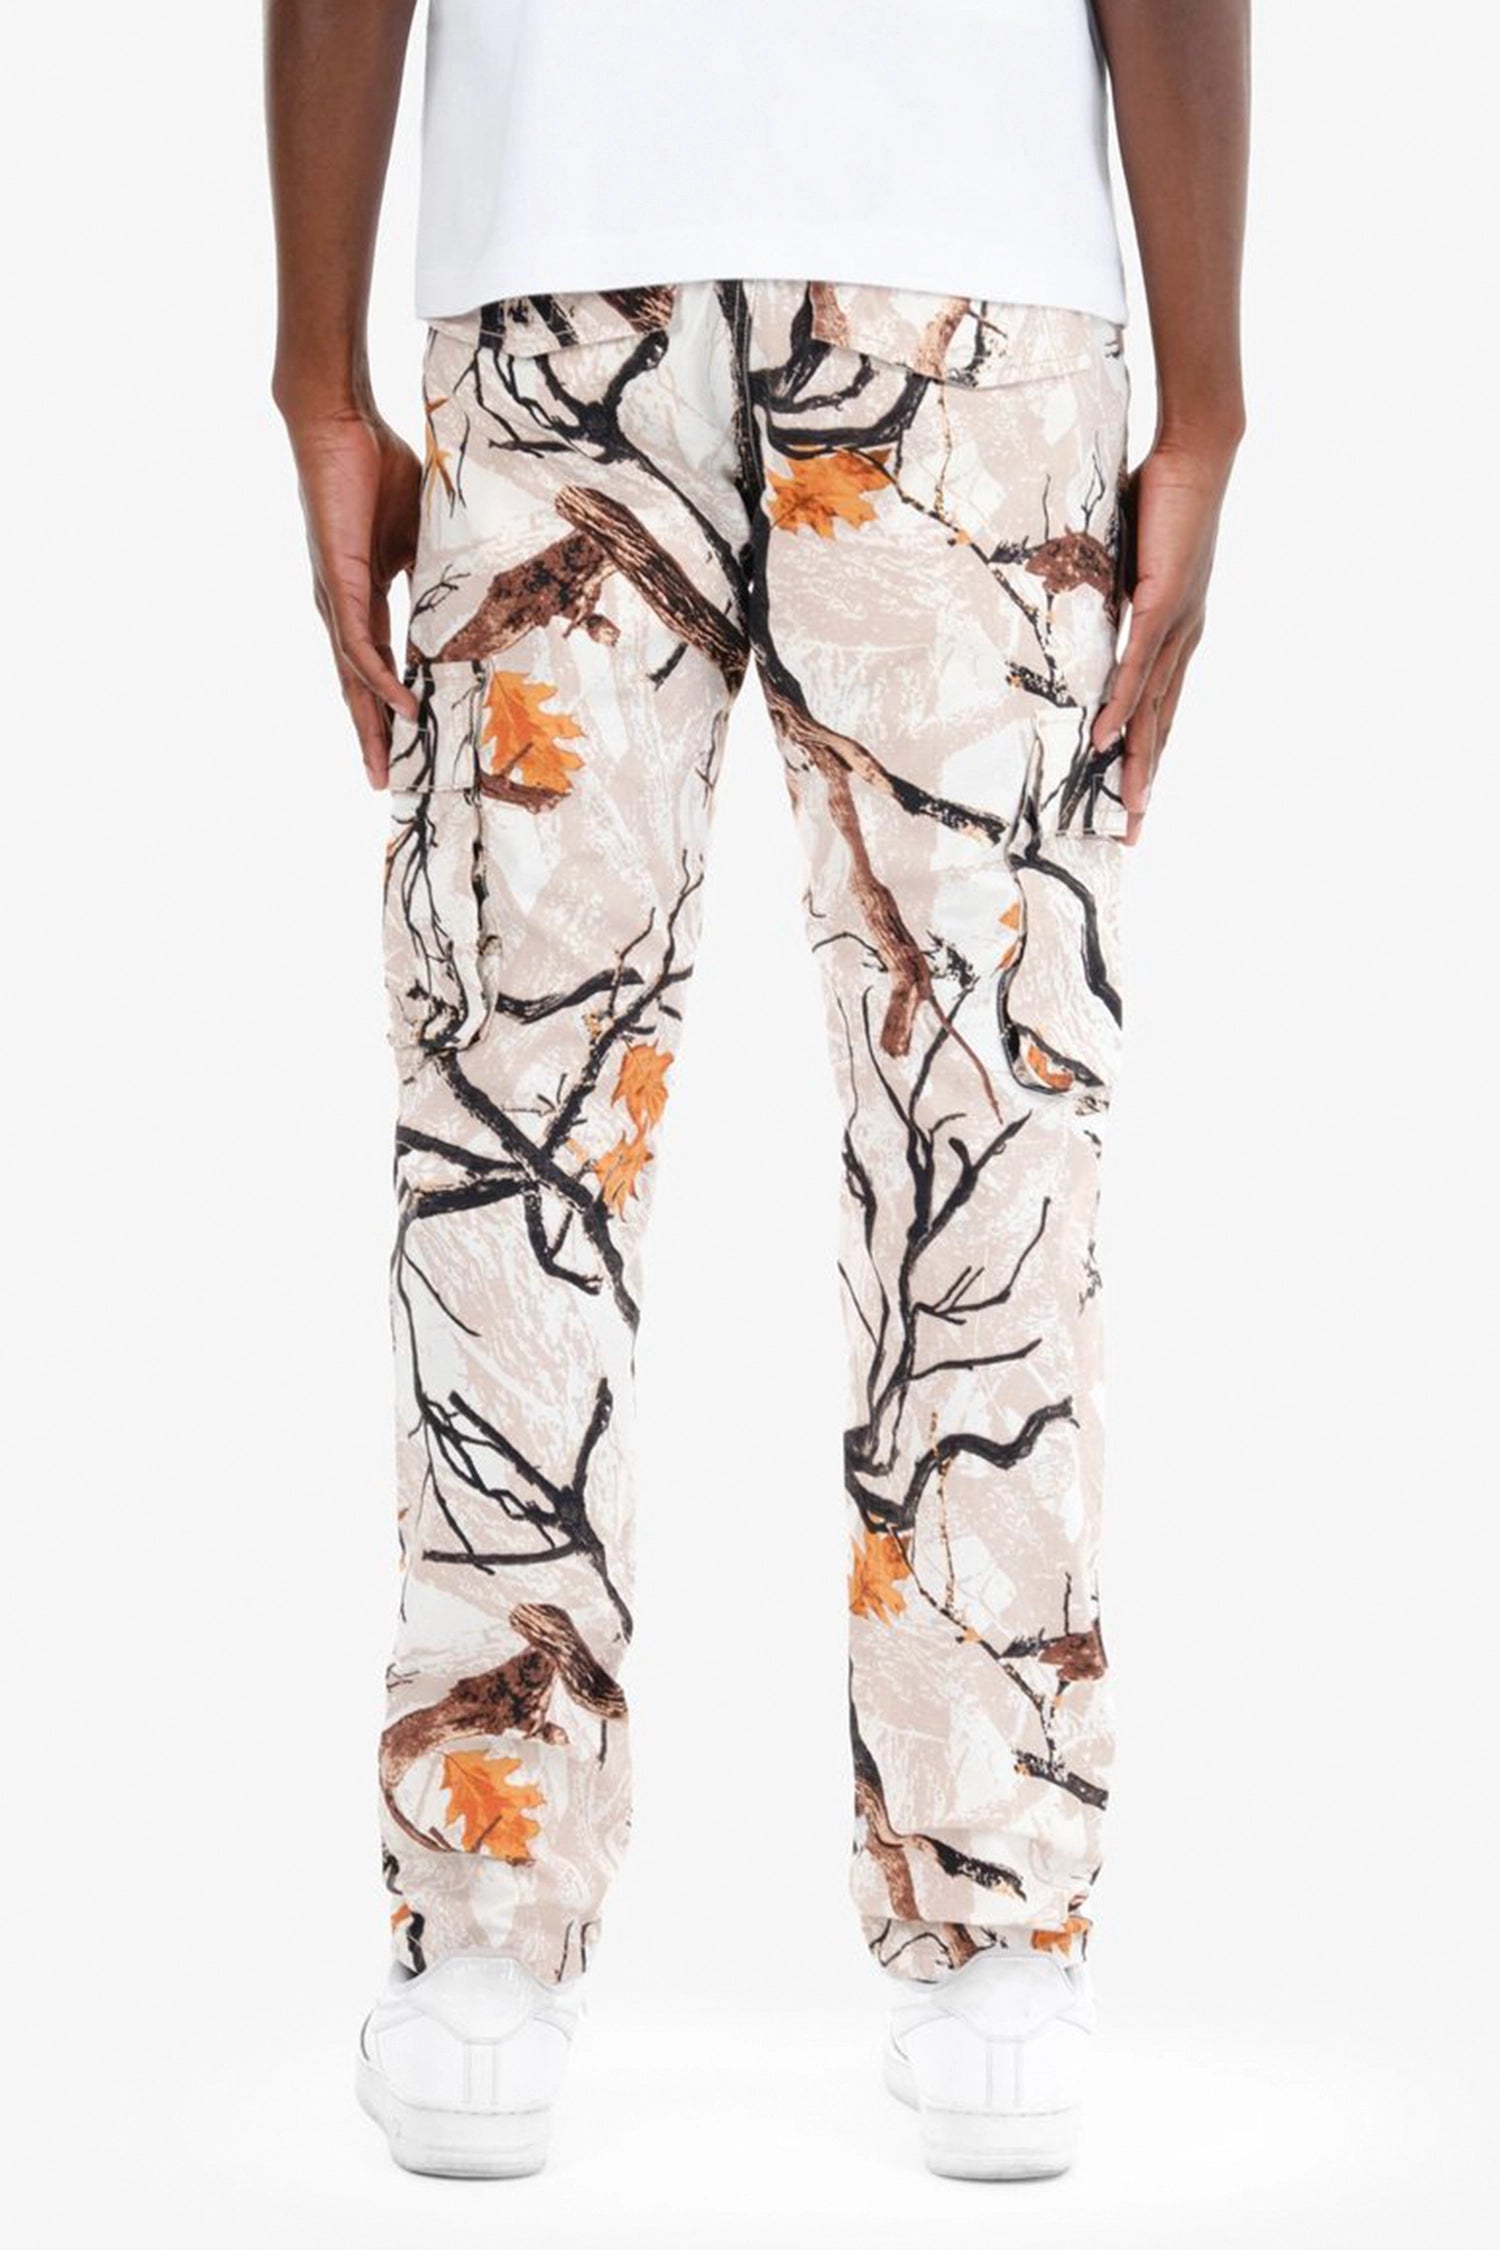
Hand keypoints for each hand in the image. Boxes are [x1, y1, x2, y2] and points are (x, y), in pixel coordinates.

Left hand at [283, 403, 421, 787]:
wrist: (338, 421)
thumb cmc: (376, 466)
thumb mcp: (418, 533)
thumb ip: (434, 571)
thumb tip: (469, 595)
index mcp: (361, 594)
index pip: (373, 663)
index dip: (384, 704)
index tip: (404, 741)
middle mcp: (341, 604)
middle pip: (354, 685)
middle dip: (367, 734)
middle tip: (379, 780)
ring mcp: (336, 596)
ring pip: (351, 677)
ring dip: (367, 723)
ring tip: (382, 764)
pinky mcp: (337, 581)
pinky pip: (358, 645)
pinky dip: (378, 680)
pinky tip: (398, 707)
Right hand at [1092, 435, 1238, 842]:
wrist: (1197, 457)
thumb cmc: (1163, 503)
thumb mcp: (1128, 565)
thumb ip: (1110, 599)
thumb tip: (1080, 613)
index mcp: (1178, 636)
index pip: (1163, 710)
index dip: (1149, 757)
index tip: (1135, 801)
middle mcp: (1184, 642)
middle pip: (1164, 728)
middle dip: (1147, 784)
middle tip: (1134, 834)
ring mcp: (1177, 627)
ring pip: (1154, 710)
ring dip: (1138, 762)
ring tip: (1126, 807)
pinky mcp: (1163, 605)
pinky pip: (1138, 668)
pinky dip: (1122, 706)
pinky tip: (1106, 738)